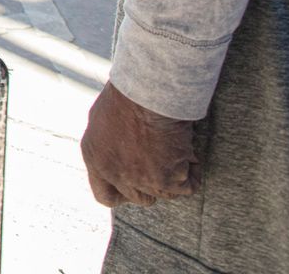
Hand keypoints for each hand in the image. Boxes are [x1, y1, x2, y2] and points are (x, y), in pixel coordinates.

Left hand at [80, 82, 198, 207]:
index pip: (105, 195)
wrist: (148, 92)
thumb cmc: (129, 93)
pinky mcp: (165, 180)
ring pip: (166, 192)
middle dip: (155, 182)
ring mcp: (139, 180)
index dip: (124, 192)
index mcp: (95, 157)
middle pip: (140, 197)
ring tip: (176, 144)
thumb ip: (110, 142)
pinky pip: (188, 185)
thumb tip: (121, 149)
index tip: (137, 183)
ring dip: (175, 172)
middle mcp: (114, 173)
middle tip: (165, 160)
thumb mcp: (105, 118)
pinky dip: (193, 169)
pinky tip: (188, 148)